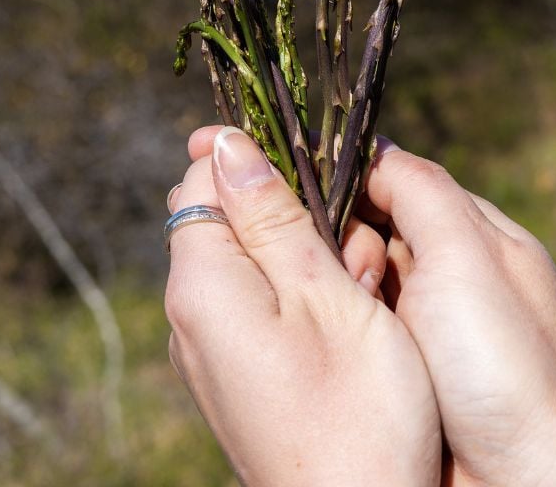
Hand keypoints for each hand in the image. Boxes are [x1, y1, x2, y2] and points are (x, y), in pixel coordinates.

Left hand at [164, 127, 440, 485]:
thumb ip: (272, 216)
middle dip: (295, 211)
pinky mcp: (238, 376)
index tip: (319, 171)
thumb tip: (225, 143)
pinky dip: (308, 299)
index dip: (257, 158)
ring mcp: (211, 350)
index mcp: (202, 285)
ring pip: (255, 263)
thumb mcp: (325, 295)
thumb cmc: (356, 411)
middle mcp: (190, 316)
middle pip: (228, 217)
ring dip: (312, 258)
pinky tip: (353, 324)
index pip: (199, 176)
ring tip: (365, 294)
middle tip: (355, 252)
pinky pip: (263, 308)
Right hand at [360, 146, 555, 486]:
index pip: (399, 182)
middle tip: (353, 277)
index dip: (355, 186)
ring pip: (360, 282)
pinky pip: (361, 332)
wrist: (526, 479)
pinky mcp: (410, 372)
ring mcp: (431, 327)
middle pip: (373, 231)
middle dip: (348, 246)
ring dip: (344, 292)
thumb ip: (421, 190)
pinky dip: (347, 333)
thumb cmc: (503, 364)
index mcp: (478, 237)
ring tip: (347, 314)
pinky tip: (335, 341)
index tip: (320, 202)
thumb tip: (372, 146)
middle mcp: (454, 276)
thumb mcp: (466, 256)